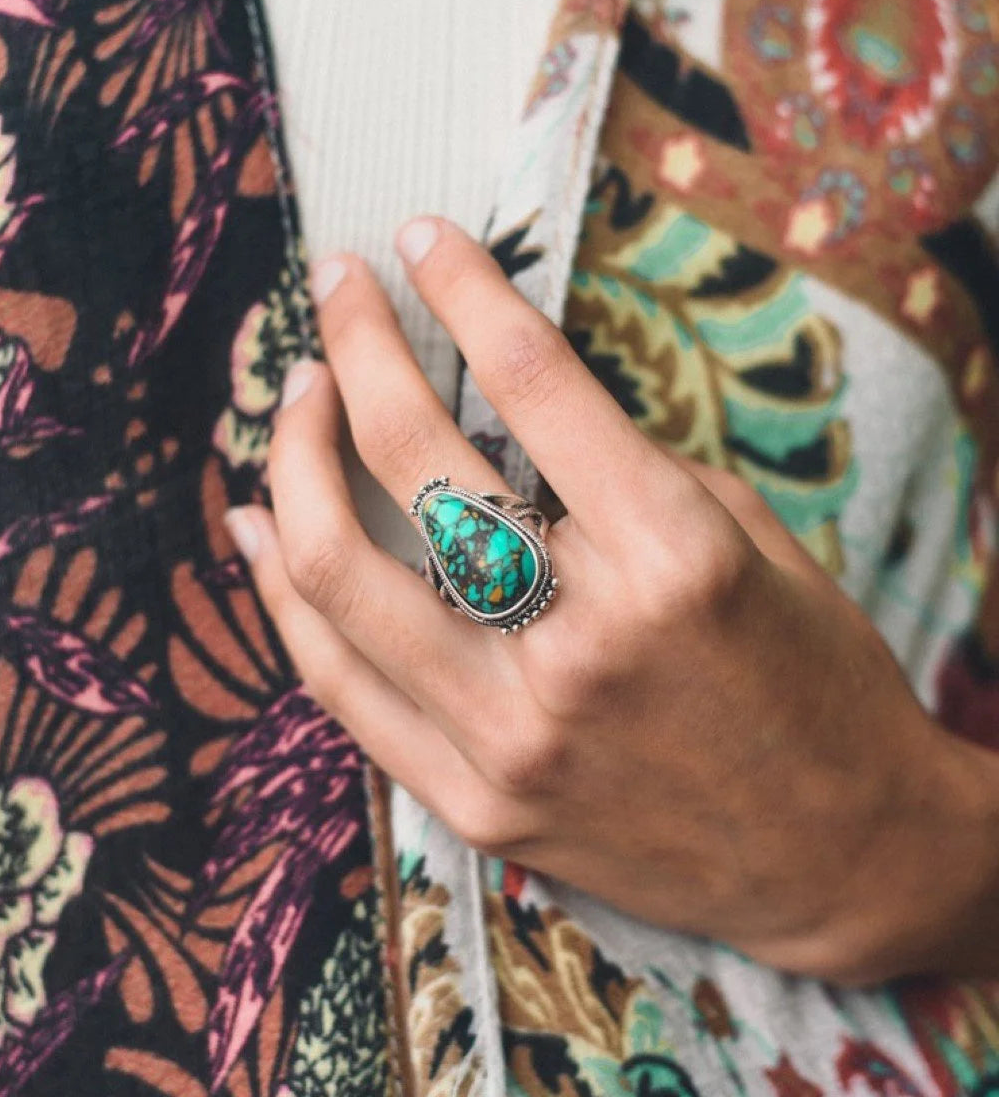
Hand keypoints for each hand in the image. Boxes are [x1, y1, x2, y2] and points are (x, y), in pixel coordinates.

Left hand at [227, 216, 998, 985]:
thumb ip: (619, 469)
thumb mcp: (748, 537)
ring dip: (294, 461)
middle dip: (357, 346)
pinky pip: (339, 684)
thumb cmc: (812, 678)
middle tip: (337, 289)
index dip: (463, 286)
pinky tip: (255, 526)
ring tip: (297, 398)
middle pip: (412, 461)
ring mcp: (514, 735)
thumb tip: (498, 404)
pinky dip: (283, 594)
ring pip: (338, 574)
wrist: (841, 858)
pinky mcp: (475, 802)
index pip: (531, 379)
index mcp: (672, 555)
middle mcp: (580, 643)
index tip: (423, 238)